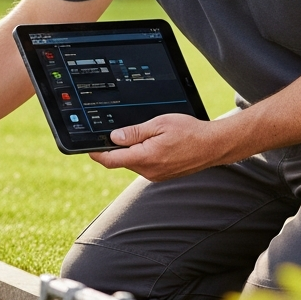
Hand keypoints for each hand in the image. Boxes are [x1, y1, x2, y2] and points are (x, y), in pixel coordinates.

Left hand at [90, 114, 226, 181]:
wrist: (213, 145)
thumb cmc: (189, 132)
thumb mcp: (159, 124)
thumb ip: (134, 132)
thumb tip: (114, 137)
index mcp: (145, 157)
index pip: (111, 160)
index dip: (96, 153)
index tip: (87, 147)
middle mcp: (149, 170)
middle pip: (121, 160)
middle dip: (116, 148)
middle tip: (115, 131)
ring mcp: (156, 175)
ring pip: (133, 162)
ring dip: (131, 150)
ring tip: (143, 134)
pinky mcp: (162, 175)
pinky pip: (144, 165)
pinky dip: (141, 154)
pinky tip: (152, 143)